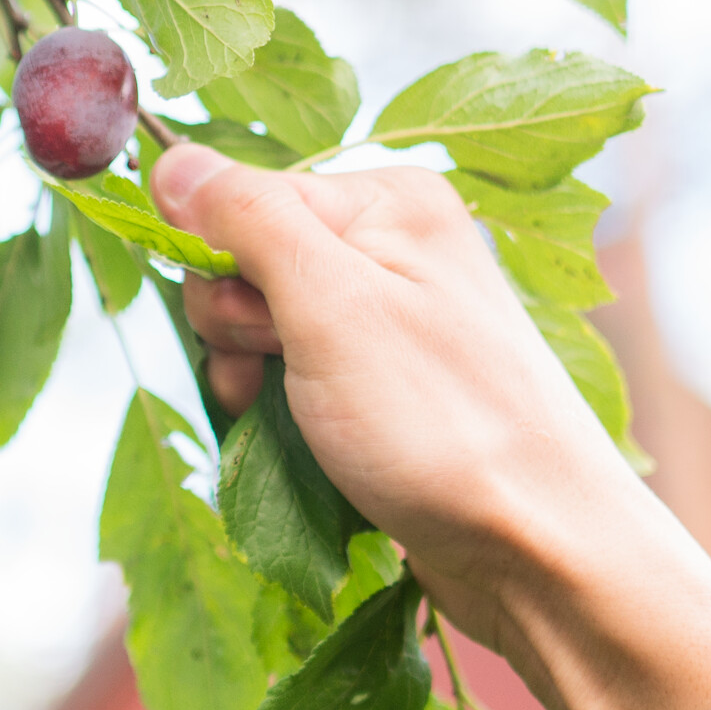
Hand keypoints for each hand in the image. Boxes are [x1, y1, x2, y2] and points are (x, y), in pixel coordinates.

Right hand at [154, 142, 710, 709]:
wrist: (538, 549)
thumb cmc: (446, 426)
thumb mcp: (333, 305)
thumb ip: (248, 220)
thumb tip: (172, 159)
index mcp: (389, 201)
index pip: (244, 196)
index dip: (223, 265)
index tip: (255, 326)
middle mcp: (394, 248)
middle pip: (247, 260)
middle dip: (236, 327)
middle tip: (281, 377)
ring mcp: (391, 320)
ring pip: (263, 328)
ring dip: (252, 378)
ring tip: (298, 423)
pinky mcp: (386, 386)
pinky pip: (296, 379)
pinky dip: (281, 413)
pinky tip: (304, 446)